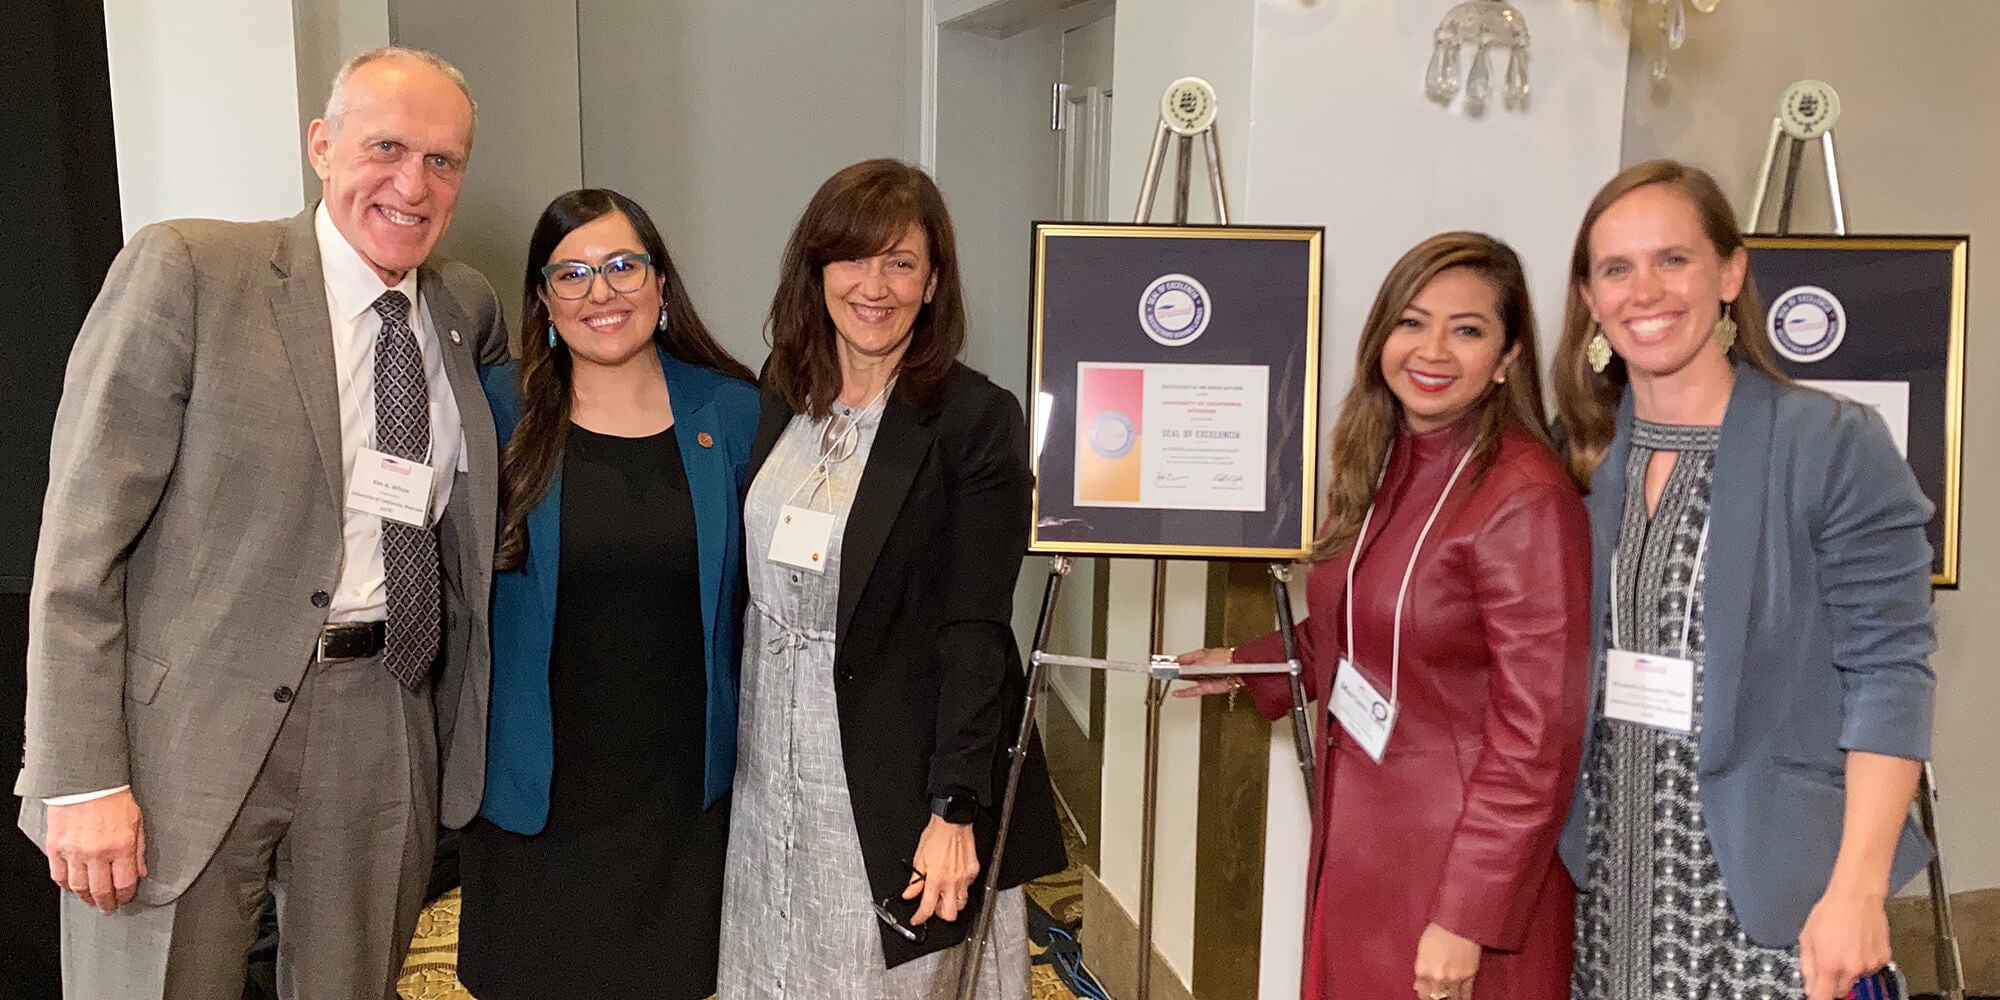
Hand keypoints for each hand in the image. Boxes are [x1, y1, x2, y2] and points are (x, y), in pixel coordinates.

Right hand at [45, 790, 146, 914]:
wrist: (86, 781)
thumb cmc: (113, 797)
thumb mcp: (138, 821)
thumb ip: (140, 850)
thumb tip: (141, 872)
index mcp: (121, 846)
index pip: (124, 883)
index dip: (125, 896)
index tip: (126, 898)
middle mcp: (97, 852)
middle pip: (101, 891)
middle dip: (106, 903)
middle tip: (108, 908)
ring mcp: (74, 852)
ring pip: (78, 888)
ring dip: (86, 898)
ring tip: (92, 901)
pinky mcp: (56, 848)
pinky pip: (59, 876)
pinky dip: (67, 886)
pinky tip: (74, 888)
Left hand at [902, 814, 978, 924]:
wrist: (952, 821)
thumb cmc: (936, 835)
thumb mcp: (919, 858)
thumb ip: (915, 880)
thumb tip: (909, 893)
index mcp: (936, 879)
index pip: (927, 908)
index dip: (920, 918)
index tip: (917, 919)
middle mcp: (952, 881)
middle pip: (951, 914)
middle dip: (941, 914)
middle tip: (934, 905)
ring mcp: (965, 878)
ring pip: (962, 904)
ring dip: (952, 903)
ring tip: (945, 893)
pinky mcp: (974, 871)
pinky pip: (968, 888)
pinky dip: (960, 888)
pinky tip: (954, 879)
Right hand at [1170, 647, 1241, 697]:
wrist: (1238, 669)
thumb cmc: (1225, 659)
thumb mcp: (1202, 657)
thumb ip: (1188, 661)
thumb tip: (1177, 662)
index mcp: (1200, 656)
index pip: (1183, 659)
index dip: (1174, 661)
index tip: (1164, 663)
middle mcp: (1201, 668)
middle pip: (1184, 670)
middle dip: (1175, 671)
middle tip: (1163, 671)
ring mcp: (1204, 678)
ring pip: (1188, 680)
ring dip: (1179, 679)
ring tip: (1167, 679)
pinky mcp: (1207, 687)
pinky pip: (1193, 691)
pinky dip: (1184, 692)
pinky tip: (1176, 693)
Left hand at [1412, 921, 1478, 999]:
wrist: (1458, 921)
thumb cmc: (1438, 930)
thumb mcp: (1422, 949)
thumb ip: (1421, 970)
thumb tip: (1418, 986)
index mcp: (1422, 970)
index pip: (1423, 994)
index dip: (1426, 996)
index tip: (1429, 995)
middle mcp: (1437, 977)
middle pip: (1436, 999)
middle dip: (1437, 998)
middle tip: (1440, 997)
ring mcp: (1454, 978)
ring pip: (1452, 999)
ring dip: (1450, 999)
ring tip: (1450, 997)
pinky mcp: (1469, 976)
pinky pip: (1466, 994)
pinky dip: (1463, 997)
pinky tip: (1462, 997)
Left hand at [1799, 885, 1890, 999]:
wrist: (1857, 896)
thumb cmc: (1831, 911)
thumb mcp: (1807, 937)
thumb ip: (1807, 966)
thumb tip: (1809, 987)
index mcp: (1830, 964)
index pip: (1823, 996)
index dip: (1817, 998)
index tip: (1815, 995)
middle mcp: (1852, 968)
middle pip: (1840, 990)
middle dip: (1833, 982)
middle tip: (1830, 961)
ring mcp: (1870, 965)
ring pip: (1856, 979)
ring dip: (1849, 970)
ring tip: (1846, 946)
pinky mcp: (1883, 959)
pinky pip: (1870, 969)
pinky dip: (1864, 962)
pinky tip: (1859, 944)